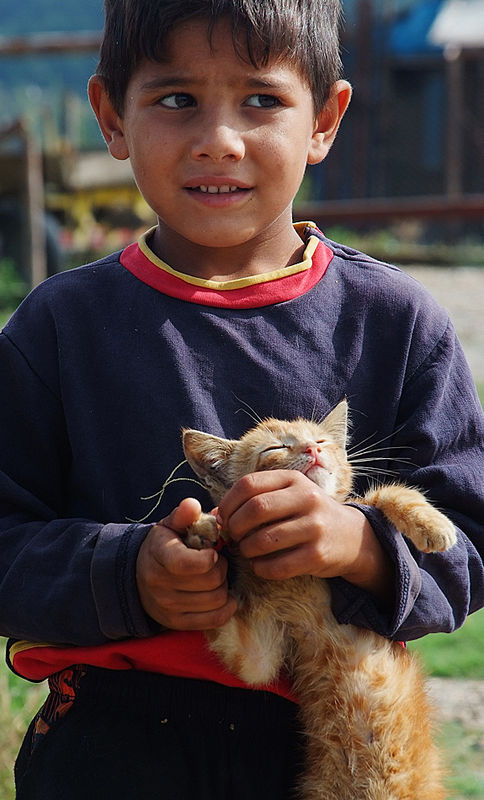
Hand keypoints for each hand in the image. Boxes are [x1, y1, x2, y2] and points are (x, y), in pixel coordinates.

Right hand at [136, 498, 236, 629]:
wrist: (139, 577)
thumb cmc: (163, 546)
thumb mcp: (169, 525)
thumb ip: (183, 514)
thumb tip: (192, 505)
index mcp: (159, 555)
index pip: (188, 563)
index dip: (210, 557)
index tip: (212, 551)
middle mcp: (160, 584)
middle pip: (211, 581)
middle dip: (221, 568)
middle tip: (217, 561)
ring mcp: (168, 607)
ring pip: (216, 600)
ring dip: (224, 586)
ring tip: (215, 576)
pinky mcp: (177, 623)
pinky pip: (214, 619)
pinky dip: (226, 607)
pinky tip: (222, 595)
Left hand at [217, 470, 392, 599]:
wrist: (351, 537)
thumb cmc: (307, 515)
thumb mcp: (288, 496)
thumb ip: (256, 499)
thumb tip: (215, 514)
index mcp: (293, 479)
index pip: (249, 484)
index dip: (228, 503)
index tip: (223, 518)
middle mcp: (306, 498)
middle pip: (255, 510)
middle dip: (235, 527)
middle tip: (233, 537)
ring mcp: (314, 527)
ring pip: (264, 540)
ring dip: (247, 550)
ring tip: (248, 551)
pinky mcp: (318, 555)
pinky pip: (278, 566)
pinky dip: (262, 568)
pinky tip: (261, 566)